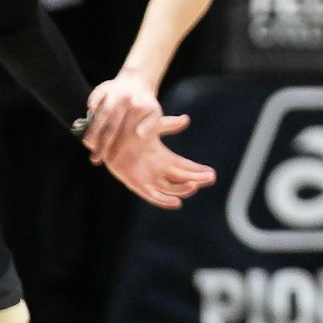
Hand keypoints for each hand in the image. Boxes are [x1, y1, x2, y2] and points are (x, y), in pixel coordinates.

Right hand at [83, 70, 164, 163]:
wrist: (138, 81)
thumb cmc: (145, 104)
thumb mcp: (155, 114)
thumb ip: (150, 125)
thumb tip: (139, 134)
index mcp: (139, 108)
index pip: (126, 132)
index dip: (117, 147)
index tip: (111, 160)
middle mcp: (127, 99)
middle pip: (112, 125)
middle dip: (103, 144)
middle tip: (96, 158)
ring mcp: (116, 92)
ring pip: (103, 112)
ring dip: (94, 129)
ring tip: (88, 144)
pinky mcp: (105, 86)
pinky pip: (97, 93)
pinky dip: (93, 100)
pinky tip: (90, 111)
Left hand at [102, 117, 216, 209]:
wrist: (109, 141)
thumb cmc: (130, 132)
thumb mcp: (152, 127)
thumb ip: (168, 125)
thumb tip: (186, 119)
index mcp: (165, 158)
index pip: (186, 166)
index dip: (198, 170)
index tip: (212, 173)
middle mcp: (159, 170)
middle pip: (182, 178)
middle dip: (197, 179)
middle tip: (211, 179)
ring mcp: (150, 179)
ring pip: (171, 188)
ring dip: (183, 189)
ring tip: (194, 186)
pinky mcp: (138, 185)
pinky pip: (153, 196)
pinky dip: (164, 201)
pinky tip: (176, 203)